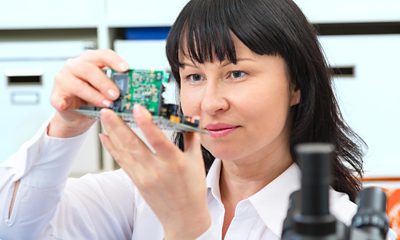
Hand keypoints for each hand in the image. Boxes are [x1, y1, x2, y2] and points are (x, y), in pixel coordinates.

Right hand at [48, 49, 128, 136]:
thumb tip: (135, 89)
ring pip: (78, 85)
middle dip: (105, 83)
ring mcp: (63, 80)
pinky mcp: (56, 96)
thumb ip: (117, 85)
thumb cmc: (94, 98)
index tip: (125, 69)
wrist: (77, 114)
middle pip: (89, 69)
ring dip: (94, 95)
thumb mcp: (107, 89)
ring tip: (106, 104)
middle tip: (116, 94)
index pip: (103, 54)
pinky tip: (69, 106)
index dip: (115, 60)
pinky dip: (63, 103)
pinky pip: (59, 99)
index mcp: (90, 60)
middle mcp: (75, 66)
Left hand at [99, 105, 210, 239]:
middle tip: (107, 110)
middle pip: (133, 144)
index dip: (146, 123)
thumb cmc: (192, 189)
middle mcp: (157, 170)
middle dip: (118, 125)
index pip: (158, 139)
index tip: (137, 108)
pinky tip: (105, 136)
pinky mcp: (136, 181)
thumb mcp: (197, 161)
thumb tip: (188, 117)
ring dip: (112, 133)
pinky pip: (121, 161)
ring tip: (104, 117)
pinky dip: (112, 148)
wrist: (183, 217)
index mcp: (175, 162)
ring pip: (124, 152)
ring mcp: (144, 177)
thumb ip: (191, 138)